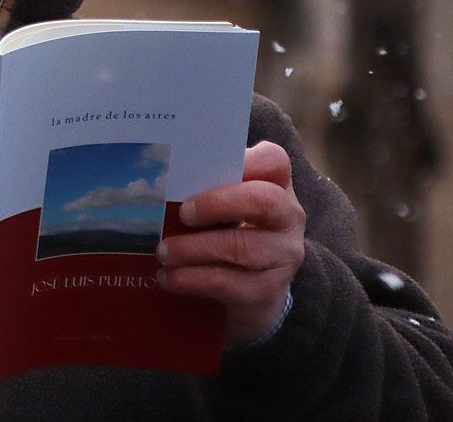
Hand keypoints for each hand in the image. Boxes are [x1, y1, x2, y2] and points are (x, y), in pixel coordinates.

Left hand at [155, 140, 306, 345]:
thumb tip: (164, 181)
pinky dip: (193, 280)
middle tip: (183, 213)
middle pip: (263, 201)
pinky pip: (228, 283)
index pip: (273, 161)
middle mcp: (289, 218)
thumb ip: (209, 188)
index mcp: (277, 186)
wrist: (251, 290)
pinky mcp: (268, 291)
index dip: (246, 160)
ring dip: (194, 249)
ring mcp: (283, 256)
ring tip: (164, 252)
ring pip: (241, 248)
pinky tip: (170, 278)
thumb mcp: (226, 206)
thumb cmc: (231, 233)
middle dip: (217, 204)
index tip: (206, 166)